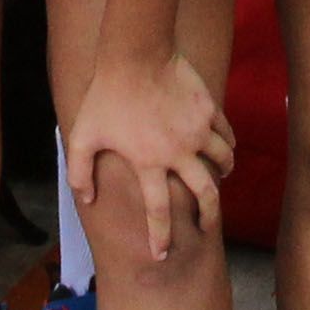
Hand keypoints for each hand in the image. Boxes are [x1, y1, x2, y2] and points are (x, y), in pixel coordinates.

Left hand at [64, 51, 233, 262]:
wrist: (134, 53)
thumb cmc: (105, 95)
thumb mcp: (82, 135)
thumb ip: (80, 171)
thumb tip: (85, 200)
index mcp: (148, 163)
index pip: (158, 211)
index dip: (160, 237)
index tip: (162, 256)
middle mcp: (178, 152)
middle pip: (206, 195)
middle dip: (210, 216)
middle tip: (208, 227)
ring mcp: (197, 130)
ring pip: (224, 161)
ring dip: (224, 174)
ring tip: (221, 179)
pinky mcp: (208, 109)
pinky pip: (227, 133)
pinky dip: (228, 144)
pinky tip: (225, 146)